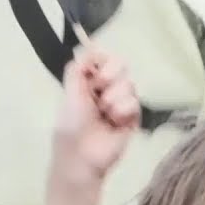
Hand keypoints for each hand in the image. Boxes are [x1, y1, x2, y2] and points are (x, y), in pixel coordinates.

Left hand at [52, 50, 140, 186]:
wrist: (83, 155)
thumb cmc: (72, 126)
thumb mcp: (70, 94)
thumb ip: (77, 70)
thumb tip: (88, 49)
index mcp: (88, 82)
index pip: (103, 59)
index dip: (102, 62)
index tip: (94, 72)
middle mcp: (106, 89)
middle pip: (120, 66)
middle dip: (108, 78)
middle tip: (98, 93)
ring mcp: (121, 102)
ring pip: (128, 85)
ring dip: (113, 100)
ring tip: (104, 115)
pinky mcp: (134, 117)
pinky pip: (135, 102)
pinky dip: (122, 112)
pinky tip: (114, 122)